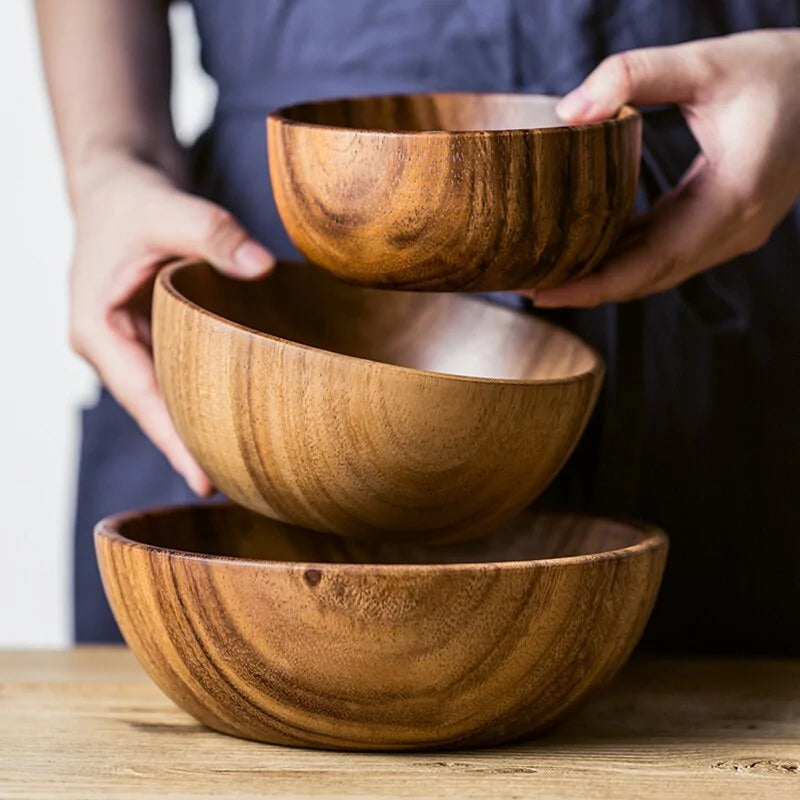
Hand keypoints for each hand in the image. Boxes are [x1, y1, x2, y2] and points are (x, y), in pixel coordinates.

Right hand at [70, 154, 274, 493]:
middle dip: (190, 447)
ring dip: (197, 426)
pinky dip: (201, 396)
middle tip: (241, 486)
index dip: (173, 440)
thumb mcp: (167, 208)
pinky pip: (176, 376)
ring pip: (165, 396)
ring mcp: (128, 345)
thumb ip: (213, 233)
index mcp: (97, 329)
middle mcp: (109, 347)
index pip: (142, 398)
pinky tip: (234, 417)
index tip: (205, 482)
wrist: (117, 182)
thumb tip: (263, 267)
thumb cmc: (132, 198)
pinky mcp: (149, 337)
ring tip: (243, 467)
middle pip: (155, 409)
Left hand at [529, 29, 799, 307]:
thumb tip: (569, 110)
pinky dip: (625, 252)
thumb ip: (635, 76)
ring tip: (546, 270)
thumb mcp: (707, 63)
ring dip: (603, 274)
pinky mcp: (722, 222)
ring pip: (655, 268)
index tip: (542, 292)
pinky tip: (586, 243)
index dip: (592, 286)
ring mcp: (730, 231)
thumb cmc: (780, 71)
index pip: (650, 263)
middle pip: (647, 277)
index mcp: (731, 200)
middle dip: (586, 287)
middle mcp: (733, 229)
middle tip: (526, 284)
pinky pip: (666, 248)